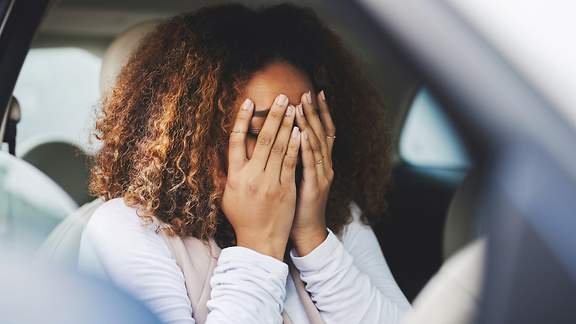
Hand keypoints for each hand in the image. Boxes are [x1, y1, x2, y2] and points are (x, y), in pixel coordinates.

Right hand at [222, 94, 300, 259]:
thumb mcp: (226, 195)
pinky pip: (291, 162)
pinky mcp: (286, 189)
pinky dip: (295, 145)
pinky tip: (299, 130)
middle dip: (272, 115)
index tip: (248, 102)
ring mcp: (270, 182)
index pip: (236, 141)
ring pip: (279, 147)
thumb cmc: (242, 217)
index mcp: (235, 176)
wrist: (260, 241)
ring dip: (286, 125)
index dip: (241, 120)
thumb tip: (217, 151)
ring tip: (292, 107)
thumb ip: (224, 172)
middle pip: (262, 139)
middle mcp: (252, 176)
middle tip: (280, 96)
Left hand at [291, 90, 335, 255]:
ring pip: (318, 144)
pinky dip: (307, 146)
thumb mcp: (295, 177)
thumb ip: (292, 158)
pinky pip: (311, 163)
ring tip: (303, 106)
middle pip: (323, 132)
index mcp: (320, 163)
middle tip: (308, 92)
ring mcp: (322, 175)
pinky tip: (302, 132)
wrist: (306, 232)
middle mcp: (325, 165)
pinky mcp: (316, 186)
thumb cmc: (297, 205)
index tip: (314, 93)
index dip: (320, 112)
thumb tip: (281, 140)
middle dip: (316, 111)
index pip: (323, 131)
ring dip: (310, 124)